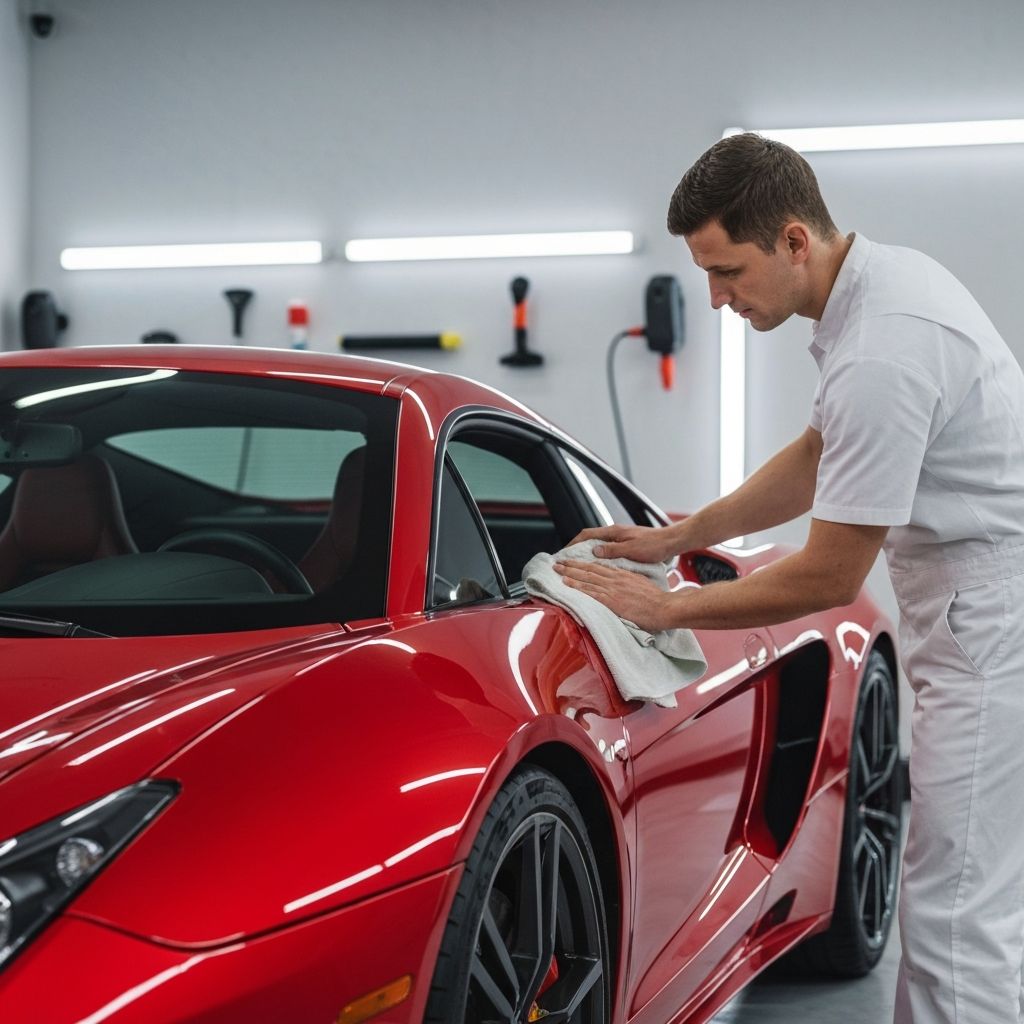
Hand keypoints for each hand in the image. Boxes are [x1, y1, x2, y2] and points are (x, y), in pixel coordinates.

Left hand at [554, 559, 671, 631]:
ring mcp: (613, 589)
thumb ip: (627, 581)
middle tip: (558, 562)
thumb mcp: (640, 583)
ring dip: (569, 573)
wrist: (664, 607)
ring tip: (557, 569)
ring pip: (586, 578)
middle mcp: (615, 579)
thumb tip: (619, 582)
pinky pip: (590, 592)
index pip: (599, 566)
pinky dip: (577, 586)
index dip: (584, 563)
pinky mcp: (612, 600)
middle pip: (589, 569)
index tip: (573, 561)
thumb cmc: (656, 600)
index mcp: (622, 575)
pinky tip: (567, 584)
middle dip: (572, 565)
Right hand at [568, 523, 680, 563]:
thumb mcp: (632, 549)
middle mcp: (615, 533)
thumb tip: (594, 552)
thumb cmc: (654, 545)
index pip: (586, 535)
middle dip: (577, 549)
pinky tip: (599, 566)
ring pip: (598, 545)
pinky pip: (607, 549)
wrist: (671, 542)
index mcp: (614, 532)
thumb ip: (612, 550)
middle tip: (567, 560)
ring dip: (587, 553)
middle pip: (590, 539)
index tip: (564, 553)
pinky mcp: (626, 545)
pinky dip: (599, 556)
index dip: (573, 543)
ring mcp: (620, 538)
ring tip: (579, 564)